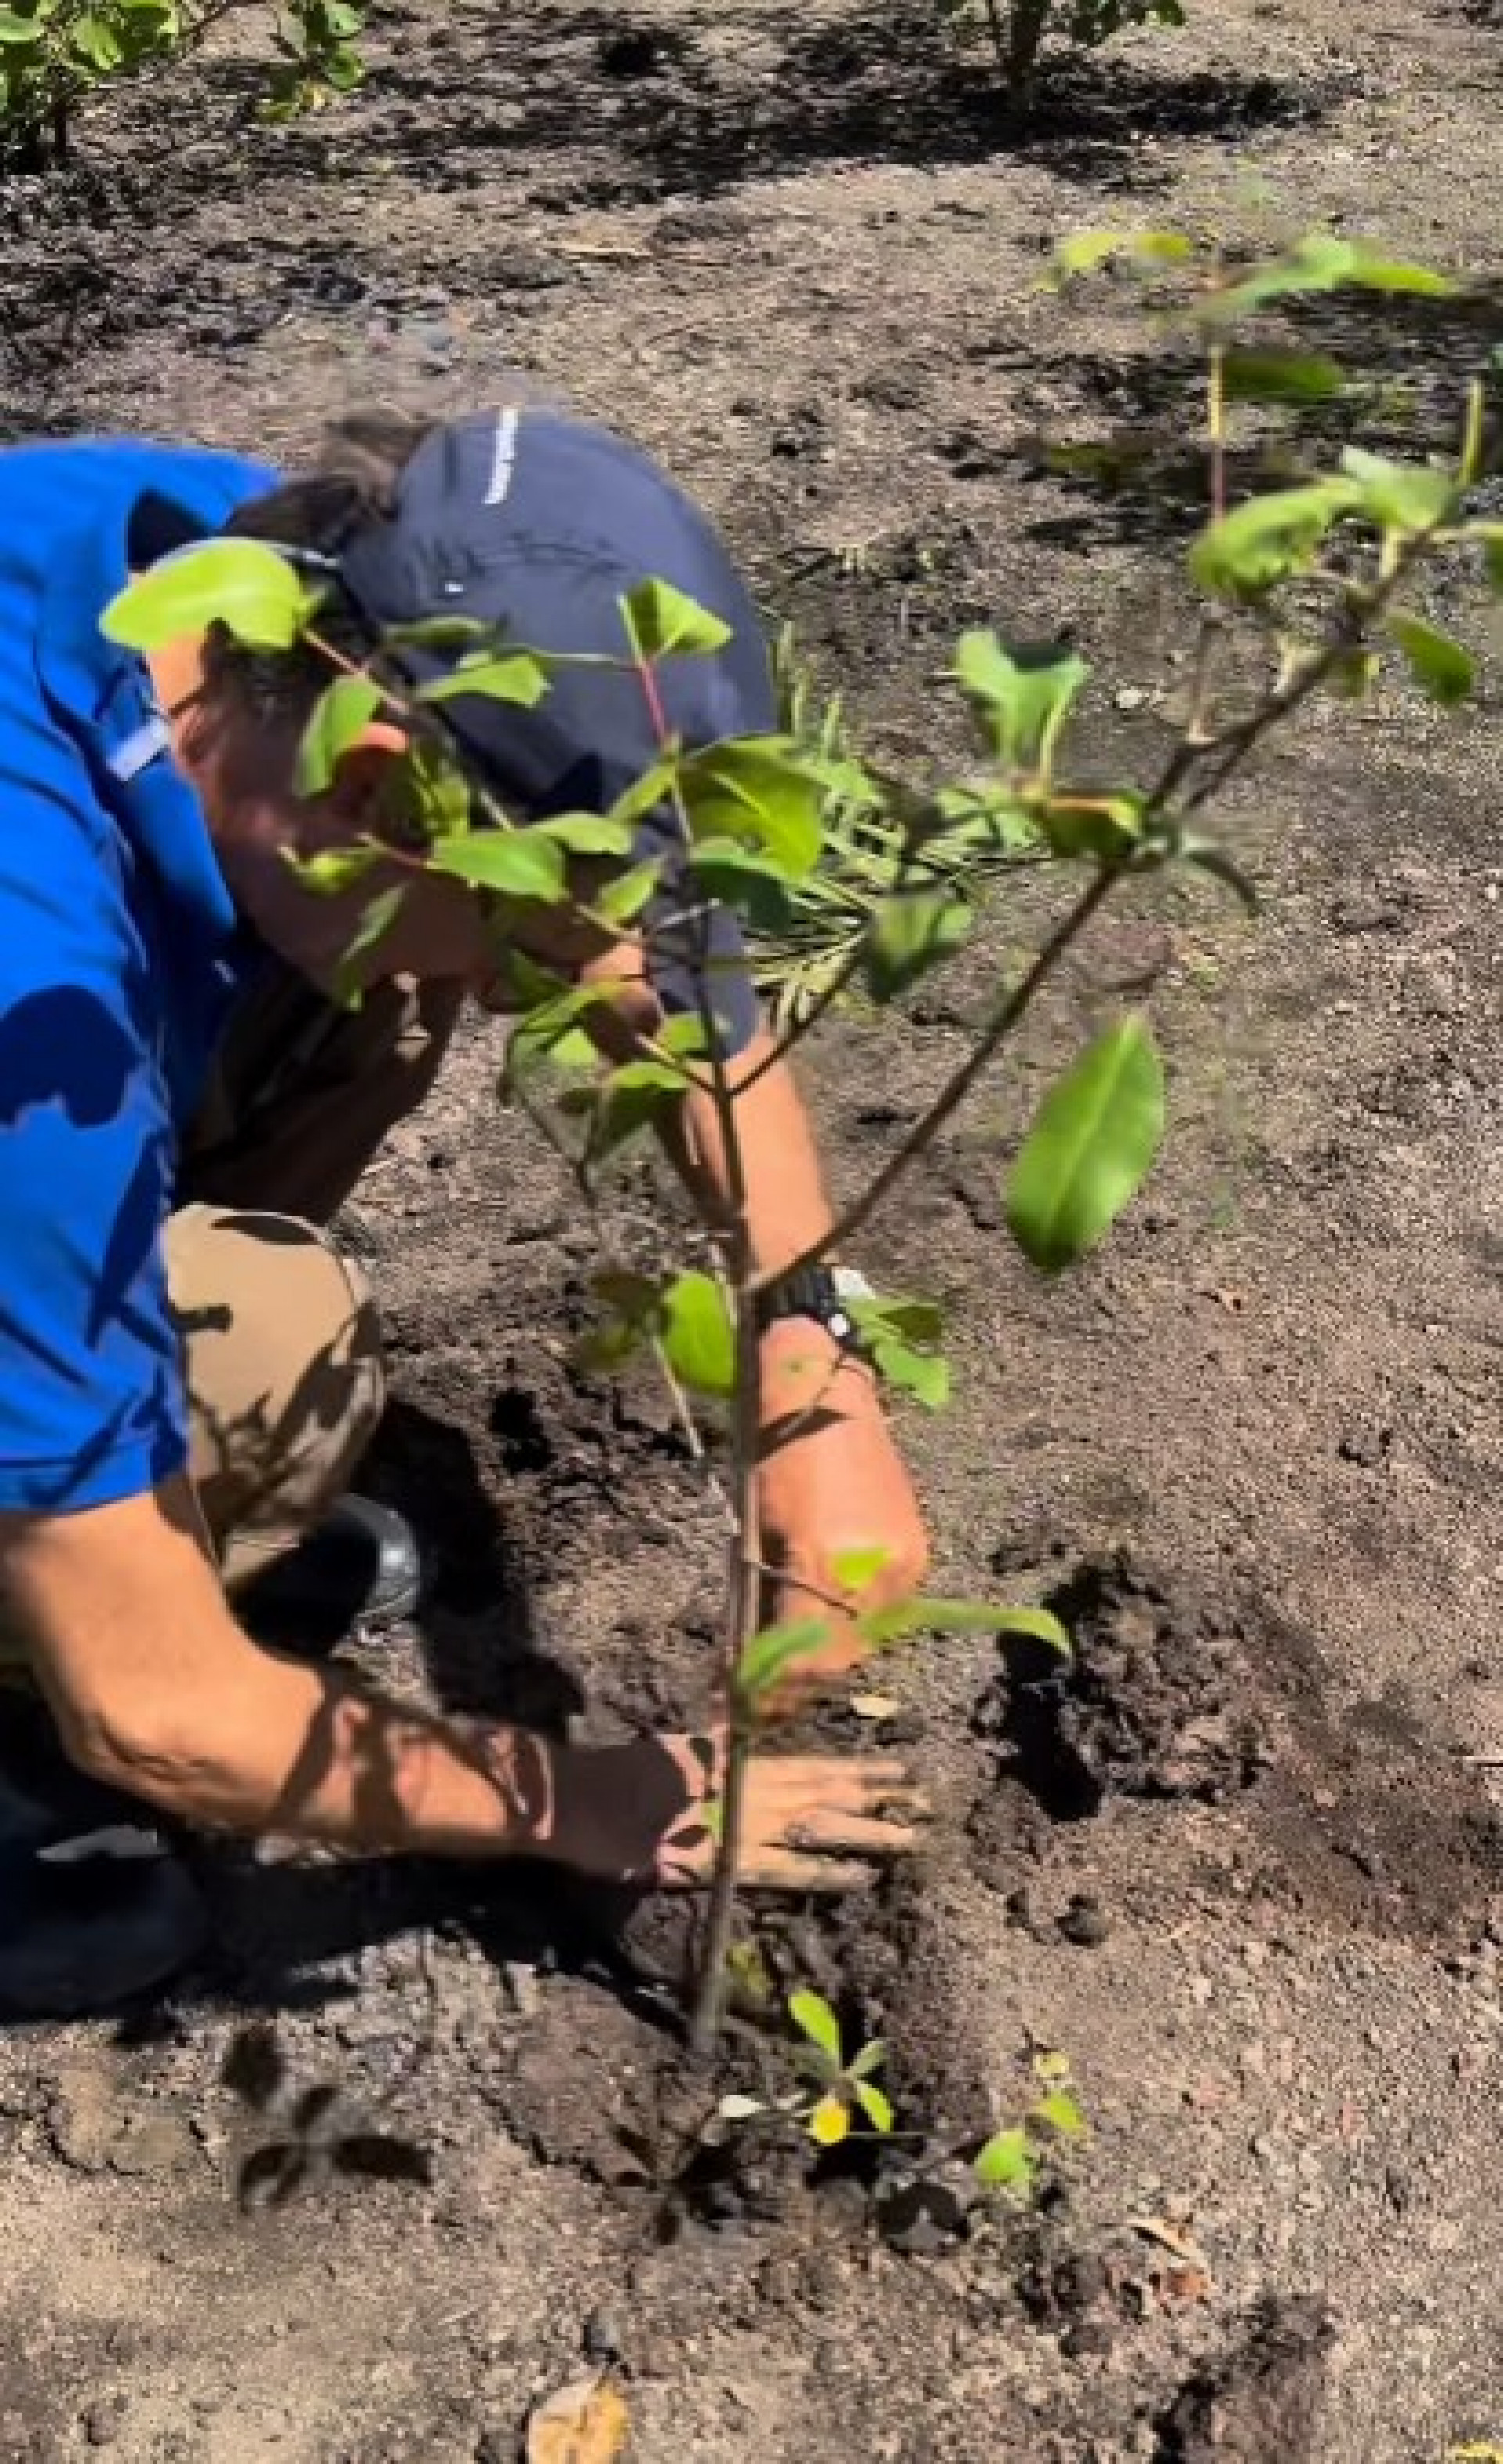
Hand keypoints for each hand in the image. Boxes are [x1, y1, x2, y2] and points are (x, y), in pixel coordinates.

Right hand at [546, 1729, 926, 1891]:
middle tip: (930, 1802)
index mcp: (744, 1758)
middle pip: (831, 1790)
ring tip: (913, 1838)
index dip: (861, 1766)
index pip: (816, 1763)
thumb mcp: (686, 1751)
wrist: (588, 1795)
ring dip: (869, 1831)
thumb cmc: (627, 1774)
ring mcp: (746, 1820)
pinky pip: (789, 1866)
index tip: (903, 1767)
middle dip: (881, 1796)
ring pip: (822, 1824)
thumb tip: (744, 1753)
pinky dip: (825, 1871)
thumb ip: (723, 1752)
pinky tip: (860, 1879)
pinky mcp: (731, 1857)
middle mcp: (755, 1784)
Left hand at [753, 1320, 929, 1713]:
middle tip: (757, 1701)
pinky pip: (881, 1609)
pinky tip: (818, 1624)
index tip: (742, 1714)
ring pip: (864, 1639)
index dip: (775, 1696)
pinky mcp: (917, 1550)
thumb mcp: (755, 1530)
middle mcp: (883, 1573)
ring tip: (784, 1668)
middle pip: (842, 1661)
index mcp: (836, 1564)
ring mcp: (907, 1563)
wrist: (827, 1388)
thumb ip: (761, 1603)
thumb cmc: (775, 1450)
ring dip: (825, 1659)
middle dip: (799, 1686)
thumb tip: (751, 1664)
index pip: (808, 1662)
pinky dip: (849, 1624)